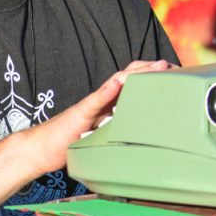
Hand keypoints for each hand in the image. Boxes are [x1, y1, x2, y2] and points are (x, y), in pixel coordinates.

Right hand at [17, 60, 173, 173]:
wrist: (40, 149)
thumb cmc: (69, 144)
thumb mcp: (101, 138)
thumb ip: (116, 132)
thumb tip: (140, 138)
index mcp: (108, 106)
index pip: (134, 84)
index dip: (153, 77)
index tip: (175, 74)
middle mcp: (101, 101)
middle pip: (129, 77)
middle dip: (152, 70)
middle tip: (173, 66)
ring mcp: (90, 105)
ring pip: (116, 83)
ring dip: (137, 74)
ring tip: (156, 67)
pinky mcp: (79, 114)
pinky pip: (95, 100)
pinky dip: (107, 90)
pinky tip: (118, 83)